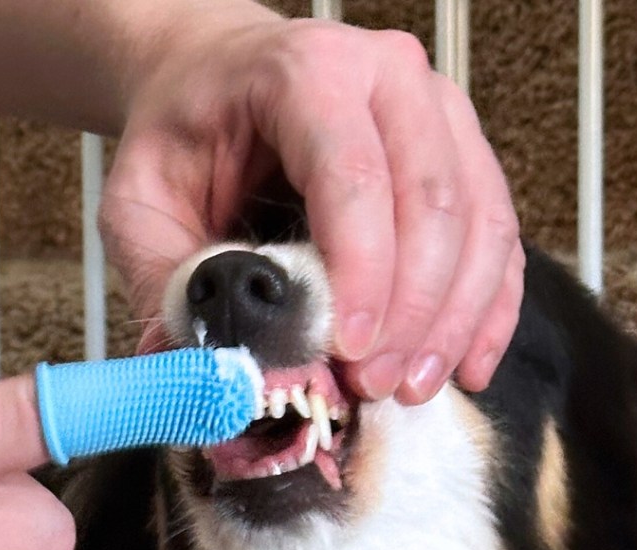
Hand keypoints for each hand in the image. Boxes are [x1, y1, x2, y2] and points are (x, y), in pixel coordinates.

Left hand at [101, 8, 523, 403]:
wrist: (218, 79)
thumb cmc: (183, 134)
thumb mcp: (138, 200)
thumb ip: (163, 277)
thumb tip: (199, 372)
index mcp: (306, 73)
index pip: (356, 176)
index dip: (363, 273)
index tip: (350, 352)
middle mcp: (390, 79)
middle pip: (433, 202)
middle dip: (413, 312)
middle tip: (374, 387)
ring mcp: (438, 114)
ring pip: (481, 222)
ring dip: (454, 320)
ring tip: (413, 389)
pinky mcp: (462, 157)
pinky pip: (498, 236)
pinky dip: (488, 308)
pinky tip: (465, 366)